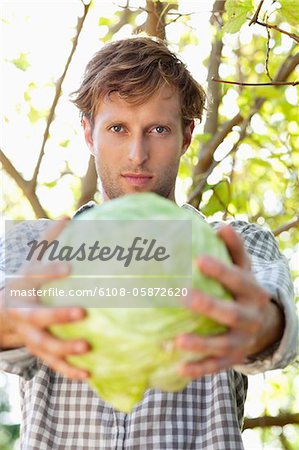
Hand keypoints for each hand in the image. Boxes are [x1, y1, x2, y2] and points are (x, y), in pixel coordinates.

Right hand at [2, 219, 89, 379]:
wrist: (4, 310)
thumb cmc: (28, 281)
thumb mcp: (33, 259)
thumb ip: (50, 239)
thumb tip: (68, 215)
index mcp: (24, 286)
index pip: (35, 277)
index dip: (50, 272)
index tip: (69, 268)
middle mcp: (23, 311)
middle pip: (37, 316)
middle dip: (57, 316)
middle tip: (82, 313)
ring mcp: (29, 334)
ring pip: (43, 345)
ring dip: (64, 350)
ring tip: (87, 348)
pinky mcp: (37, 349)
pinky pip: (51, 363)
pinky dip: (68, 370)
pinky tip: (88, 373)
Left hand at [175, 224, 283, 378]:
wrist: (263, 326)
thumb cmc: (243, 290)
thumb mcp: (244, 269)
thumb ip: (234, 249)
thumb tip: (221, 225)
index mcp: (252, 292)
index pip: (237, 279)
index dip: (220, 270)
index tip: (199, 259)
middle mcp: (249, 317)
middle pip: (230, 313)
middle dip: (208, 306)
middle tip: (183, 296)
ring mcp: (242, 342)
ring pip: (222, 345)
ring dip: (200, 343)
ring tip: (176, 340)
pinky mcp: (232, 360)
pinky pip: (215, 366)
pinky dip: (198, 368)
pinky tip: (178, 366)